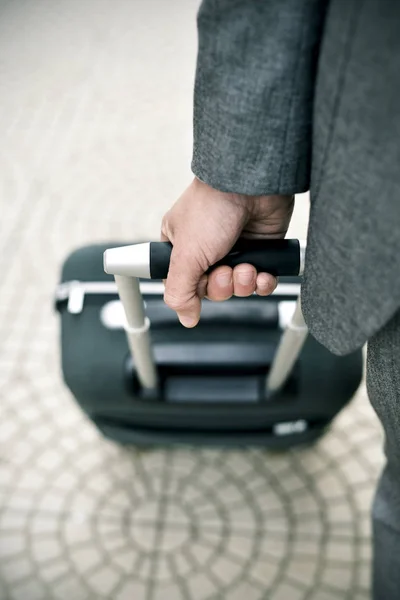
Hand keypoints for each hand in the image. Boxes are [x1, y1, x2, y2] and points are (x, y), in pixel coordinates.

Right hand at [161, 178, 293, 326]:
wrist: (250, 183)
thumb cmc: (213, 207)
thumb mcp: (186, 254)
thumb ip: (179, 290)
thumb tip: (185, 317)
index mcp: (181, 245)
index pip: (184, 284)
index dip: (195, 291)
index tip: (200, 283)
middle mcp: (208, 248)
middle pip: (213, 289)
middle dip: (223, 286)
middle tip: (226, 271)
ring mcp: (236, 248)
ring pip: (238, 287)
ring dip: (244, 284)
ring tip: (246, 267)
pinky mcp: (261, 249)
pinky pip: (261, 280)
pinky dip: (263, 282)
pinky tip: (263, 273)